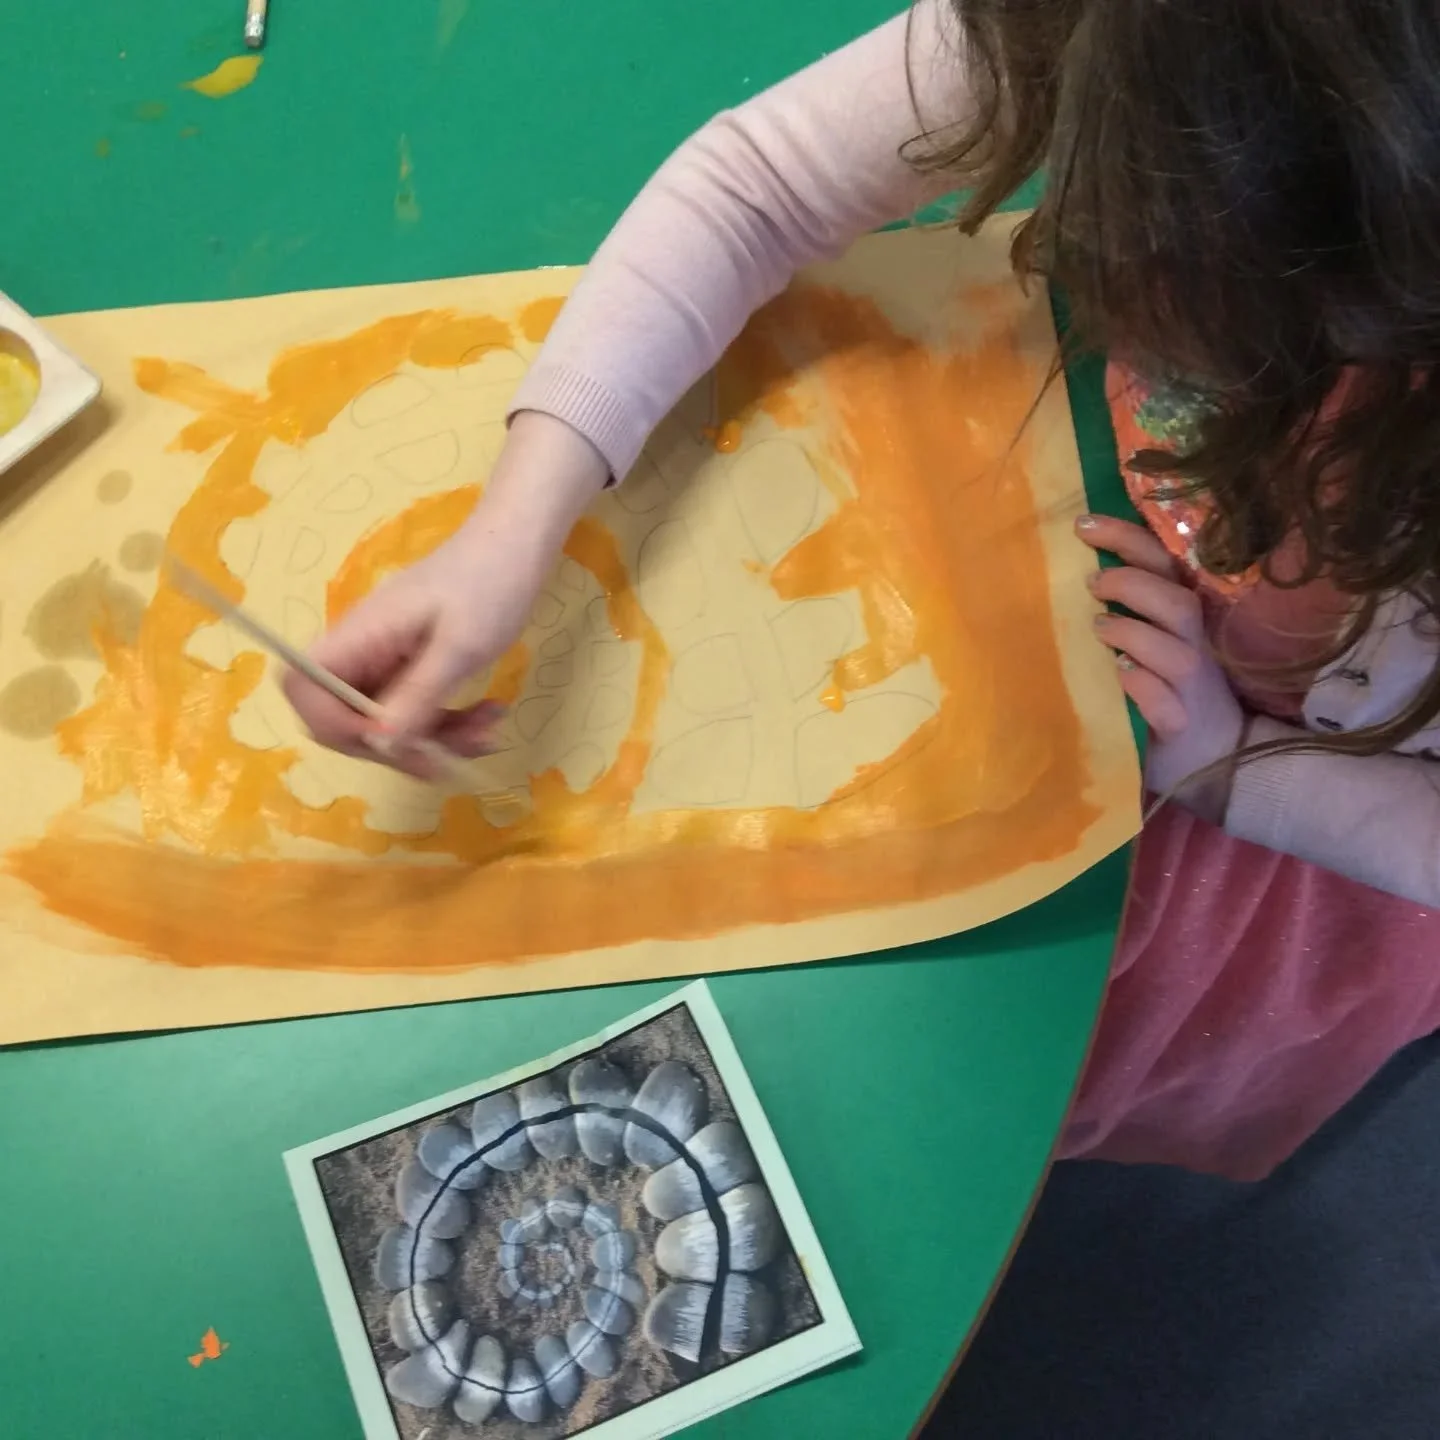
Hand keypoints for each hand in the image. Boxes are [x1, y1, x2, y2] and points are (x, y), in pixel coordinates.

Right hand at [284, 412, 609, 777]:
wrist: (517, 545)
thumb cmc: (489, 584)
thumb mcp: (460, 647)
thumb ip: (418, 695)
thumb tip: (380, 743)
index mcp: (360, 634)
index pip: (303, 687)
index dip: (331, 725)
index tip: (387, 741)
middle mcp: (363, 649)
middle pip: (347, 719)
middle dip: (399, 746)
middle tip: (450, 758)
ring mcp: (387, 659)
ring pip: (388, 722)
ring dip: (435, 740)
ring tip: (488, 732)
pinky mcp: (412, 666)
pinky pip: (415, 710)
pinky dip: (449, 724)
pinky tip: (490, 716)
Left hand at [1077, 514, 1245, 821]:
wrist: (1208, 756)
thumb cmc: (1164, 688)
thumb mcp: (1145, 639)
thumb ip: (1121, 605)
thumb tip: (1069, 567)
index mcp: (1181, 615)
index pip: (1163, 563)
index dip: (1127, 538)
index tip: (1082, 524)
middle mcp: (1194, 644)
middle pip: (1176, 600)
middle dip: (1133, 583)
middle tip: (1091, 583)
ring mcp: (1192, 687)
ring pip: (1176, 651)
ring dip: (1134, 633)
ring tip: (1098, 628)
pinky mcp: (1181, 724)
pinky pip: (1165, 702)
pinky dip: (1141, 685)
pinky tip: (1118, 674)